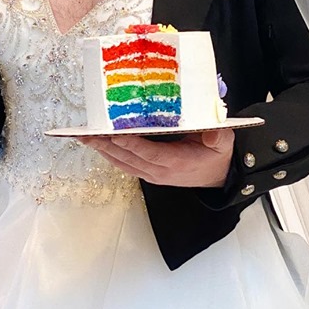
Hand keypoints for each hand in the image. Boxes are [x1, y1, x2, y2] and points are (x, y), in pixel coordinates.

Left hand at [78, 128, 234, 187]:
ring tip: (85, 137)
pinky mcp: (149, 173)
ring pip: (123, 163)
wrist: (217, 177)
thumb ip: (218, 136)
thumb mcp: (223, 143)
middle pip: (129, 158)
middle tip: (87, 134)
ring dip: (103, 151)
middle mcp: (160, 170)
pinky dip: (110, 155)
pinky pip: (125, 165)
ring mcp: (152, 174)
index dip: (133, 146)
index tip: (116, 136)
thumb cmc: (217, 156)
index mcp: (176, 162)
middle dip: (106, 146)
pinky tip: (99, 146)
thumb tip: (213, 131)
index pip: (150, 154)